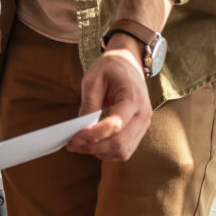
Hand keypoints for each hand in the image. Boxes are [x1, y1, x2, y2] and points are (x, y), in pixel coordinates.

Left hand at [65, 45, 151, 161]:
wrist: (128, 63)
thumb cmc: (110, 68)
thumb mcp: (93, 80)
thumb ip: (88, 104)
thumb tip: (80, 129)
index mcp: (133, 99)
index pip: (115, 125)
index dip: (93, 135)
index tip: (73, 138)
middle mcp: (143, 115)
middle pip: (120, 143)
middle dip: (93, 147)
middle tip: (71, 145)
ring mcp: (144, 124)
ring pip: (123, 151)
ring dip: (100, 152)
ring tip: (79, 145)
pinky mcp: (139, 130)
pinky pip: (125, 149)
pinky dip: (108, 151)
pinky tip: (93, 144)